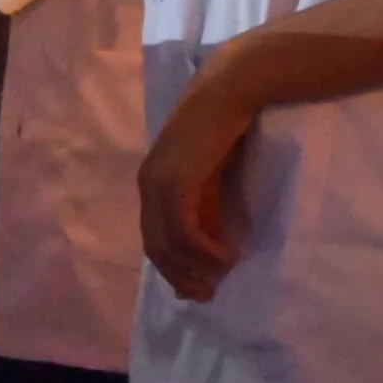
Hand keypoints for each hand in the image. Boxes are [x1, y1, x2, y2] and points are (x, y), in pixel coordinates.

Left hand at [139, 57, 253, 302]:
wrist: (233, 88)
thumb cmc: (227, 123)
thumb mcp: (213, 173)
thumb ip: (206, 205)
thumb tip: (211, 244)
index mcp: (153, 182)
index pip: (155, 238)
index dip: (174, 268)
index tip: (199, 289)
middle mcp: (149, 185)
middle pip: (156, 248)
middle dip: (181, 276)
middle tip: (208, 295)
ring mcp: (159, 183)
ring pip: (168, 245)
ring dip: (196, 267)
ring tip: (223, 277)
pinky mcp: (177, 182)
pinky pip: (184, 231)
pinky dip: (204, 250)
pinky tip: (227, 256)